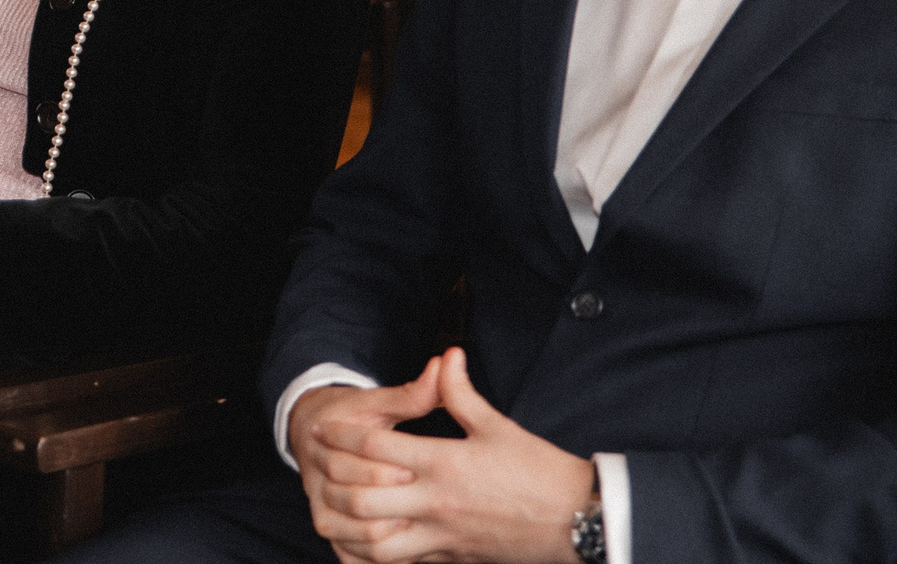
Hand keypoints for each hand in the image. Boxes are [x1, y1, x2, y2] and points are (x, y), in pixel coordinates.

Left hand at [305, 348, 592, 563]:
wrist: (577, 520)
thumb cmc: (537, 469)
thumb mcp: (496, 425)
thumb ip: (460, 393)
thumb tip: (446, 354)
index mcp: (443, 463)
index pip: (374, 446)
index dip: (340, 435)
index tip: (320, 428)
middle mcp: (436, 501)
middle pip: (363, 496)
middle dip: (334, 481)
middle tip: (320, 467)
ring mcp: (442, 535)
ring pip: (376, 541)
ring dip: (348, 525)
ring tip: (333, 508)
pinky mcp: (452, 557)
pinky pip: (402, 563)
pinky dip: (374, 555)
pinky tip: (361, 542)